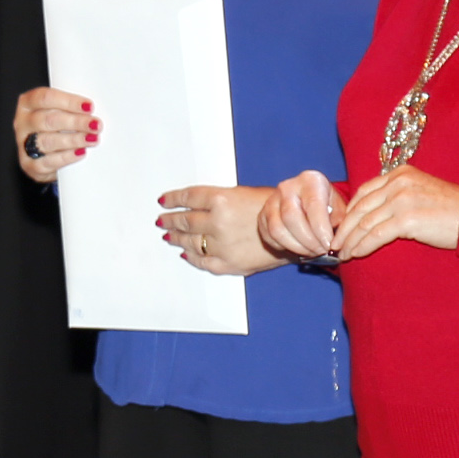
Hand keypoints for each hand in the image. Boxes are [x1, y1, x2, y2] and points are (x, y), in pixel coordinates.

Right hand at [13, 87, 95, 180]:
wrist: (45, 156)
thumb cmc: (55, 128)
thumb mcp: (59, 111)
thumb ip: (71, 108)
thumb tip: (92, 111)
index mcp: (28, 103)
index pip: (46, 98)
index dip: (69, 102)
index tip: (89, 107)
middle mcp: (23, 122)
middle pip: (49, 120)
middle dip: (76, 122)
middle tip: (96, 125)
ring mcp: (24, 144)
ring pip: (48, 141)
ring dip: (74, 140)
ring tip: (92, 139)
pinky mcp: (29, 164)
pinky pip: (49, 161)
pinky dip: (67, 157)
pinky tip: (80, 153)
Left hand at [157, 184, 282, 275]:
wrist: (296, 231)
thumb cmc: (274, 210)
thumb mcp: (243, 193)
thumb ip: (217, 200)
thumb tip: (195, 205)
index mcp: (221, 199)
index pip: (187, 198)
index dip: (173, 199)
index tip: (164, 201)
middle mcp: (218, 222)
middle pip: (185, 220)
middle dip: (170, 219)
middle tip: (162, 219)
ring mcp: (221, 245)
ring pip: (189, 241)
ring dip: (176, 237)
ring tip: (169, 235)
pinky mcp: (227, 264)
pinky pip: (201, 261)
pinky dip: (191, 257)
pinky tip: (185, 253)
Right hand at [256, 170, 342, 260]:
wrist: (306, 205)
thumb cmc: (327, 206)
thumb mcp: (339, 208)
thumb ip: (339, 221)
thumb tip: (336, 239)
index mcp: (310, 180)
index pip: (313, 205)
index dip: (321, 229)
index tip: (329, 245)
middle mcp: (288, 187)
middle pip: (291, 217)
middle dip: (308, 241)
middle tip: (321, 251)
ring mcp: (272, 201)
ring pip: (278, 230)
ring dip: (296, 247)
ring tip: (312, 252)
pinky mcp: (262, 216)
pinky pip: (270, 237)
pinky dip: (285, 247)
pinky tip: (299, 248)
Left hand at [334, 164, 458, 260]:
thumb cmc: (451, 210)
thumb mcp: (421, 192)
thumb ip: (398, 196)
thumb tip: (374, 216)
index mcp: (400, 173)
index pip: (364, 192)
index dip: (349, 212)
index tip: (341, 227)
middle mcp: (398, 182)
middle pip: (360, 207)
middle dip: (344, 228)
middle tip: (333, 244)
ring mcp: (402, 199)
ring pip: (364, 223)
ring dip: (350, 241)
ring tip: (342, 254)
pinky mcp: (407, 218)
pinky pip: (375, 235)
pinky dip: (362, 246)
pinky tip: (355, 255)